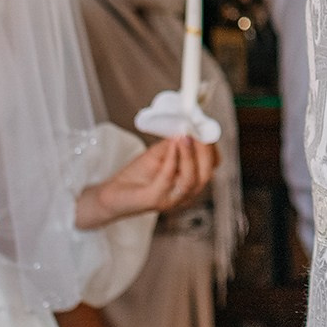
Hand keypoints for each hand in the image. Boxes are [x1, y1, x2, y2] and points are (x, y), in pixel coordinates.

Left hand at [77, 135, 215, 227]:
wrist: (114, 194)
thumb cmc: (137, 176)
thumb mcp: (159, 153)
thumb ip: (174, 143)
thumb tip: (187, 126)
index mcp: (191, 181)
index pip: (212, 165)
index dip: (212, 147)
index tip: (205, 128)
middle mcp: (185, 194)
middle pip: (206, 174)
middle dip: (203, 151)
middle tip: (196, 131)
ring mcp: (171, 200)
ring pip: (190, 179)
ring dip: (189, 155)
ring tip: (184, 136)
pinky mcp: (154, 200)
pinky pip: (167, 180)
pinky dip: (172, 160)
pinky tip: (171, 145)